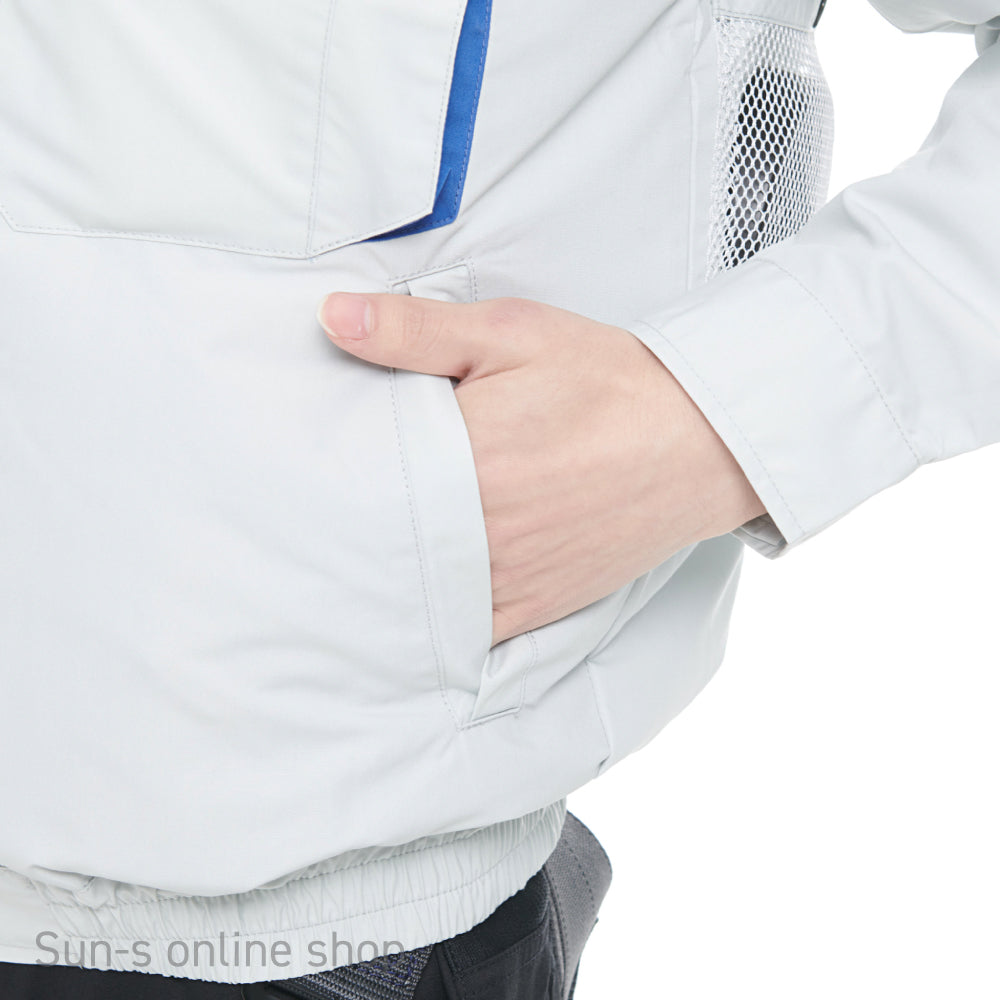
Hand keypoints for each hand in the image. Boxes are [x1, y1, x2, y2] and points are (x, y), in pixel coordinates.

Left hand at [317, 293, 765, 645]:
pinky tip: (406, 607)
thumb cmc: (605, 381)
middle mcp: (482, 529)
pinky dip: (432, 621)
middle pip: (383, 541)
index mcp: (467, 456)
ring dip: (381, 582)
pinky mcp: (535, 606)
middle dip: (343, 533)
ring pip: (417, 596)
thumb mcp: (513, 332)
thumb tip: (332, 318)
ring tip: (338, 569)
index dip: (325, 476)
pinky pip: (465, 631)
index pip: (366, 475)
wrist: (697, 440)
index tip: (293, 476)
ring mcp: (509, 577)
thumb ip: (418, 331)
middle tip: (299, 528)